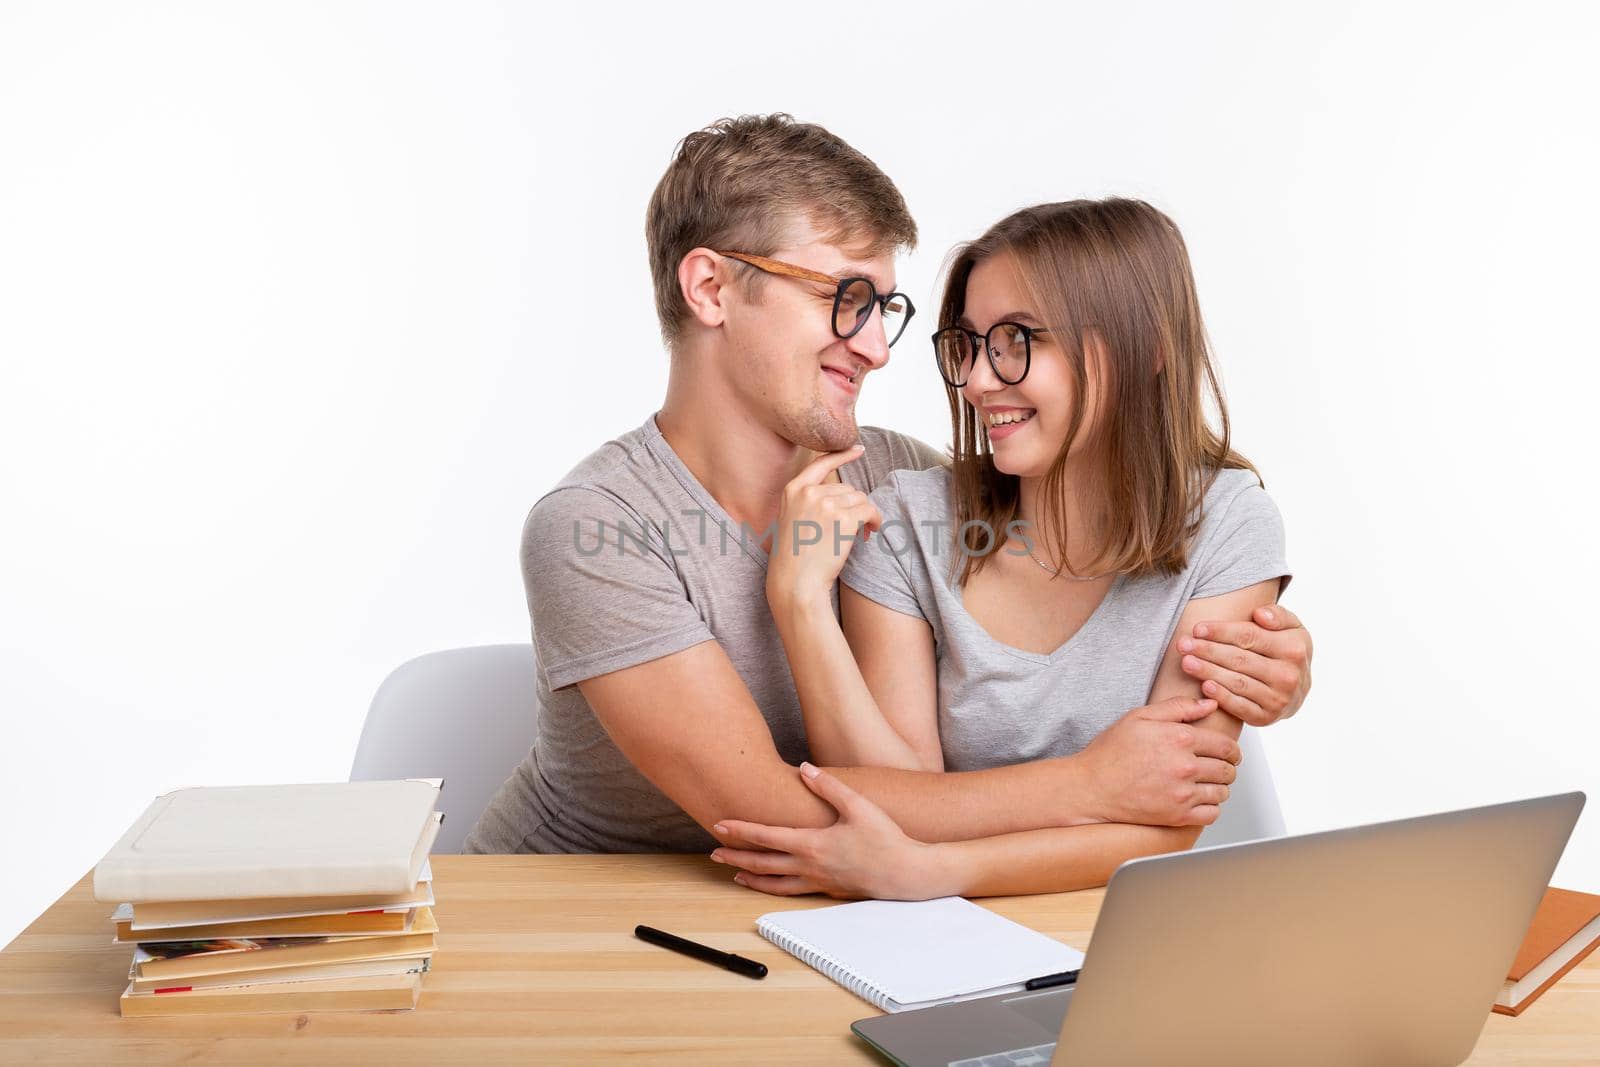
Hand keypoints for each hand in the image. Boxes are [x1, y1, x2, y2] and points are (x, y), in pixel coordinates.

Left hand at [709, 763, 944, 899]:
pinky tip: (771, 885)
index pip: (767, 836)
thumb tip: (805, 769)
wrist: (907, 873)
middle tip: (714, 853)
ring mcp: (818, 883)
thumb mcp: (858, 805)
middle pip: (763, 863)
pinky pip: (793, 892)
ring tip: (735, 874)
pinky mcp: (829, 891)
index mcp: (812, 844)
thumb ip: (829, 787)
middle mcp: (810, 866)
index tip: (720, 825)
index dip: (741, 830)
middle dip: (736, 857)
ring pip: (775, 883)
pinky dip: (774, 889)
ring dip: (752, 877)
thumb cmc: (886, 839)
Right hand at [764, 446, 881, 613]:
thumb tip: (842, 493)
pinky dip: (876, 520)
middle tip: (852, 527)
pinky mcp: (844, 519)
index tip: (858, 449)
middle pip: (847, 488)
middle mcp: (810, 492)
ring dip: (865, 514)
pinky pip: (870, 511)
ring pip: (860, 499)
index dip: (841, 454)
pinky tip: (871, 532)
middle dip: (853, 506)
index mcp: (793, 490)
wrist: (795, 582)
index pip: (820, 462)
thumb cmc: (794, 557)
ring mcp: (827, 504)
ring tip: (860, 533)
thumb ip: (809, 501)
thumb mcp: (792, 519)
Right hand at [1076, 696, 1239, 826]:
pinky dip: (1210, 807)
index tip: (1228, 753)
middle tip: (1218, 767)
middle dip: (1227, 767)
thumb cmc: (1110, 752)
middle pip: (1228, 769)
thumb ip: (1178, 708)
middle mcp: (1185, 765)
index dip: (1231, 749)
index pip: (1226, 745)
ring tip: (1206, 783)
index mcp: (1179, 738)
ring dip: (1219, 787)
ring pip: (1223, 792)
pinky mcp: (1177, 816)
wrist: (1091, 788)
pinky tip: (1198, 800)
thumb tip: (1209, 704)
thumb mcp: (1139, 717)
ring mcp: (1182, 793)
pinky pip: (1212, 814)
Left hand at [1178, 604, 1312, 725]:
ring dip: (1208, 672)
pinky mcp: (1266, 717)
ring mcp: (1278, 699)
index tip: (1197, 628)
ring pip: (1237, 682)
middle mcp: (1288, 675)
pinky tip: (1204, 686)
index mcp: (1293, 649)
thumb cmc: (1285, 650)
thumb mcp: (1291, 627)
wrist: (1296, 689)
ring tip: (1186, 662)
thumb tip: (1260, 614)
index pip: (1250, 636)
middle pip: (1239, 659)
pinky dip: (1221, 697)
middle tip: (1183, 645)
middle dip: (1208, 651)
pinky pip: (1240, 707)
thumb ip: (1278, 615)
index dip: (1221, 632)